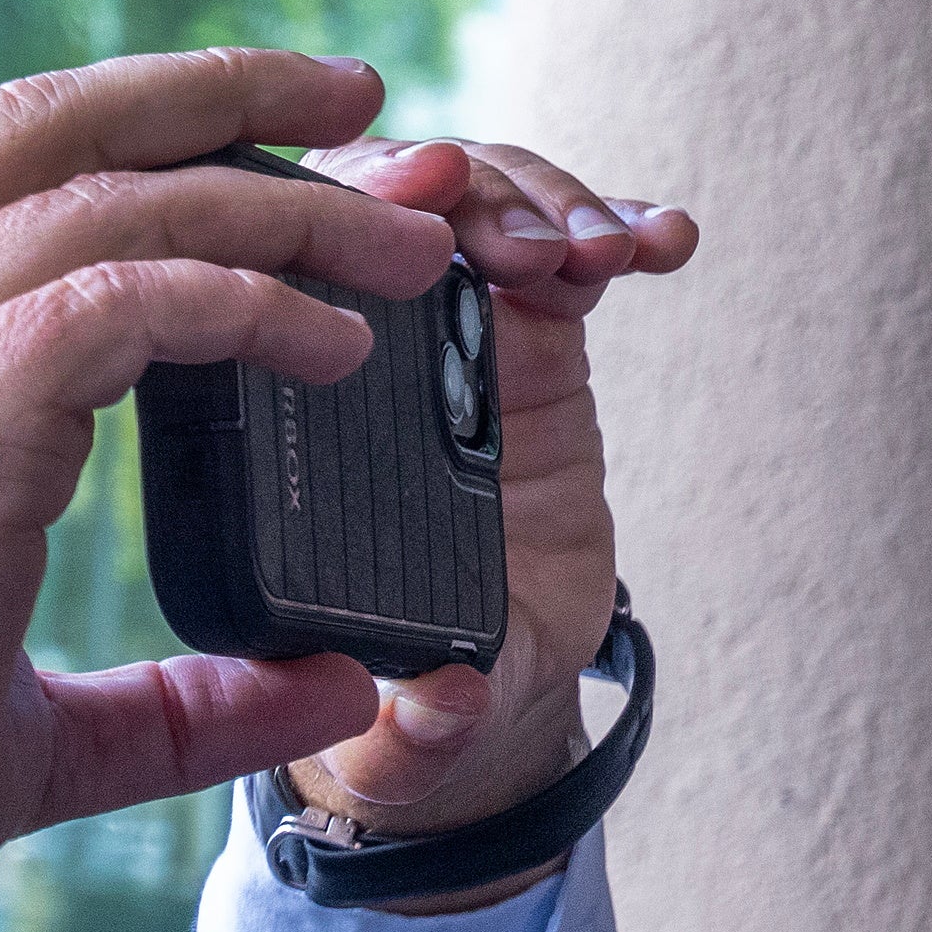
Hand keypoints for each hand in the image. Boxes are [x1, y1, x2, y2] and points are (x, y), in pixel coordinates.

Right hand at [0, 49, 692, 921]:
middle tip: (369, 103)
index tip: (316, 151)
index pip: (34, 186)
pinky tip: (332, 343)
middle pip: (55, 133)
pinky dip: (235, 301)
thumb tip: (332, 691)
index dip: (175, 145)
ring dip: (283, 205)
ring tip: (414, 245)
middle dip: (226, 95)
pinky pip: (104, 300)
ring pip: (105, 199)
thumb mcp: (54, 738)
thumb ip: (190, 703)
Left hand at [272, 133, 695, 904]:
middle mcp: (334, 357)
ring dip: (537, 197)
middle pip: (364, 198)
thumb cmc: (405, 707)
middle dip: (450, 192)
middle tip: (519, 242)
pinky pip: (553, 243)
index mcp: (268, 428)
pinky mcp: (526, 337)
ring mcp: (432, 334)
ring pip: (461, 197)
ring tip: (600, 254)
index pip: (266, 271)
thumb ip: (417, 729)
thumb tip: (448, 699)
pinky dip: (611, 223)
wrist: (477, 694)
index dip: (334, 217)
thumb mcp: (398, 739)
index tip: (414, 225)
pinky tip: (666, 245)